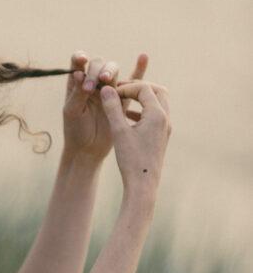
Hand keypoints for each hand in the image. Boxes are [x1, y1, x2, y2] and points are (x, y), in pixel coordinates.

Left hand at [62, 50, 148, 161]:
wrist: (88, 150)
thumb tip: (79, 72)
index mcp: (76, 84)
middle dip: (98, 69)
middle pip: (99, 64)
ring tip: (106, 79)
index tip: (82, 60)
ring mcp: (108, 90)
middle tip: (96, 82)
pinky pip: (132, 81)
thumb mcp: (72, 112)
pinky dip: (139, 69)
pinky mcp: (121, 99)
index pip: (77, 63)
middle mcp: (92, 83)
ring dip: (111, 71)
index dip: (80, 58)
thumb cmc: (75, 131)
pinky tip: (143, 57)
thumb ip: (77, 93)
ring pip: (113, 71)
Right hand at [99, 79, 171, 198]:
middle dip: (139, 87)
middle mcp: (165, 118)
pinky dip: (142, 111)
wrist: (143, 184)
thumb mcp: (118, 131)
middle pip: (157, 90)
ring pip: (158, 102)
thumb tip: (107, 89)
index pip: (144, 88)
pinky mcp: (161, 136)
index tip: (112, 94)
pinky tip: (126, 118)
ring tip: (122, 101)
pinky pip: (155, 115)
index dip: (127, 87)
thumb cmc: (130, 159)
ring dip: (141, 98)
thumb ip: (113, 108)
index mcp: (157, 114)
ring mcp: (165, 128)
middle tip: (121, 91)